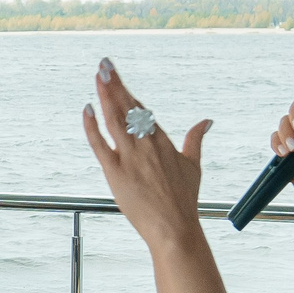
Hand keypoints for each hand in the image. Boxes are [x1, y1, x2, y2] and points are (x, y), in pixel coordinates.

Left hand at [82, 58, 211, 251]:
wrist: (175, 228)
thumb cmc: (184, 200)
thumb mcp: (193, 166)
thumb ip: (196, 139)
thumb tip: (206, 121)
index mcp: (163, 141)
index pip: (141, 109)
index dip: (126, 91)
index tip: (115, 74)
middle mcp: (146, 145)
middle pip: (127, 107)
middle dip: (114, 83)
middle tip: (103, 63)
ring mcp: (130, 158)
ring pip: (114, 120)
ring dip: (105, 95)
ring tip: (98, 75)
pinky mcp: (116, 173)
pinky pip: (100, 144)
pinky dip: (92, 126)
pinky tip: (87, 109)